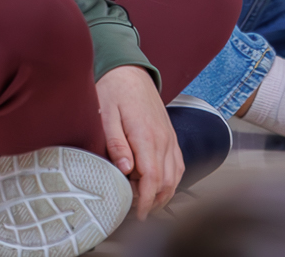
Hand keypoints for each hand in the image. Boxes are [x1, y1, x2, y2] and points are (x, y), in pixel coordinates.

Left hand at [95, 65, 180, 218]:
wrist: (129, 69)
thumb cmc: (113, 90)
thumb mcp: (106, 115)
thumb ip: (116, 143)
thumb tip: (126, 170)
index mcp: (146, 135)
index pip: (152, 178)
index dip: (146, 201)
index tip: (138, 215)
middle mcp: (163, 138)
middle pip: (166, 182)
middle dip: (153, 201)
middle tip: (134, 209)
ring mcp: (170, 137)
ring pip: (175, 176)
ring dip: (163, 193)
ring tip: (145, 202)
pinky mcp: (171, 135)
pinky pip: (178, 164)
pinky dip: (171, 180)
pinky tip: (158, 186)